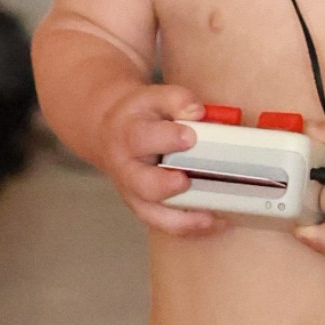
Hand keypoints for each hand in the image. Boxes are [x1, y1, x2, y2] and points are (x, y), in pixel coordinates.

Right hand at [100, 84, 232, 237]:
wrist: (110, 132)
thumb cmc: (140, 115)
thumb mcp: (153, 97)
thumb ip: (177, 100)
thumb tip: (198, 112)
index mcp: (128, 135)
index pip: (143, 137)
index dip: (168, 138)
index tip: (190, 137)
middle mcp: (127, 169)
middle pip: (142, 184)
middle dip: (165, 185)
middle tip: (187, 180)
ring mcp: (134, 193)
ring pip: (152, 214)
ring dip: (182, 220)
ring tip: (211, 217)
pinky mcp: (145, 208)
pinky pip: (164, 225)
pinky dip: (189, 227)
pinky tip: (215, 222)